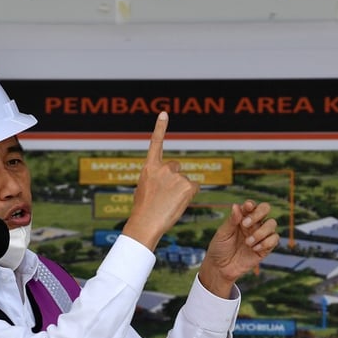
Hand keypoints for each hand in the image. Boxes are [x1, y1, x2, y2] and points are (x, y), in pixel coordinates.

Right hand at [120, 112, 199, 249]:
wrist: (146, 223)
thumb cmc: (143, 211)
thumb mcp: (144, 189)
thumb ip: (155, 179)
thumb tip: (168, 181)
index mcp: (149, 168)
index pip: (156, 143)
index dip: (160, 128)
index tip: (164, 113)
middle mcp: (163, 168)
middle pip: (176, 167)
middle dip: (174, 179)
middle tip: (164, 196)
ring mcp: (176, 176)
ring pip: (185, 181)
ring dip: (180, 191)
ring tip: (167, 204)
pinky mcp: (187, 186)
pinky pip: (194, 188)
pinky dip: (189, 196)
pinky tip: (178, 204)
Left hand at [198, 200, 278, 297]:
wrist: (221, 268)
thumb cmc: (219, 248)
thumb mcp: (222, 234)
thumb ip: (231, 221)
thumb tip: (236, 206)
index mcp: (242, 218)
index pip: (251, 205)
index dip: (251, 205)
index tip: (246, 208)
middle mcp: (253, 224)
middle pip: (265, 209)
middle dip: (258, 214)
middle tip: (245, 225)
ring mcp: (260, 235)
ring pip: (272, 224)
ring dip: (261, 232)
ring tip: (248, 242)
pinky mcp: (265, 248)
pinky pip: (274, 239)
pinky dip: (266, 242)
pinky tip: (254, 249)